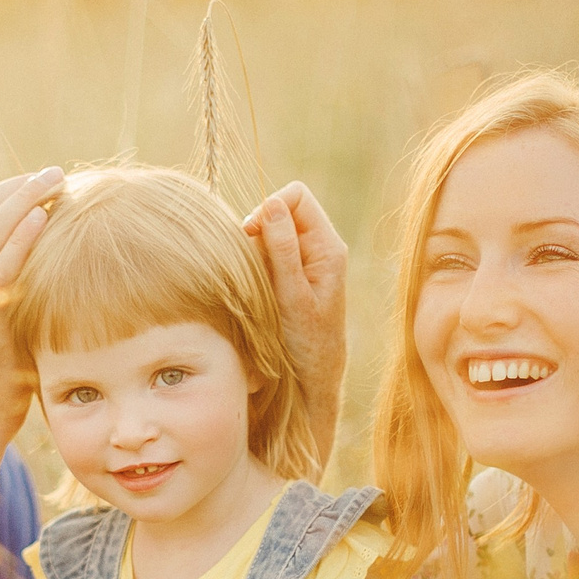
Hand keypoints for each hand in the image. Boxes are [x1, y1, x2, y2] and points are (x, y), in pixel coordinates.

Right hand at [0, 167, 63, 450]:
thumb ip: (0, 284)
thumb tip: (44, 252)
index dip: (9, 192)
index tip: (43, 184)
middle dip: (18, 187)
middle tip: (56, 174)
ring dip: (25, 200)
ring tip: (58, 183)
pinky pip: (0, 268)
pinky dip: (22, 237)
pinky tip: (47, 218)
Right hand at [242, 181, 346, 446]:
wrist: (311, 382)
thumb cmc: (306, 344)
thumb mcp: (291, 296)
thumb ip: (281, 249)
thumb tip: (271, 203)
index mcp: (328, 247)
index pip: (296, 197)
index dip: (270, 207)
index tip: (251, 235)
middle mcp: (319, 249)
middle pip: (281, 211)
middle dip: (259, 229)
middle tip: (250, 265)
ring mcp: (304, 262)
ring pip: (271, 233)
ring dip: (255, 251)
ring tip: (256, 284)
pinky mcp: (290, 276)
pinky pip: (267, 254)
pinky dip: (255, 265)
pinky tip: (255, 290)